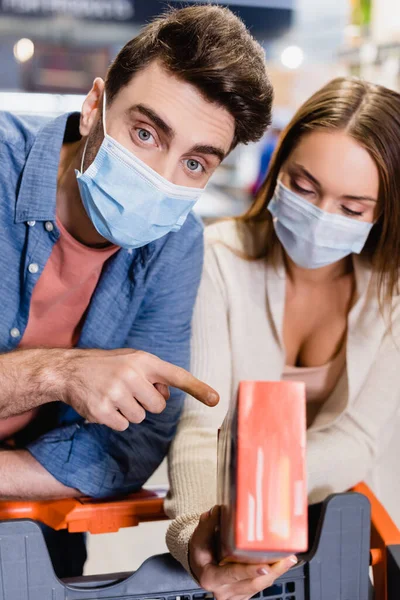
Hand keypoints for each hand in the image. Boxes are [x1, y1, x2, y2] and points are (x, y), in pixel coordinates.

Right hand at [57, 347, 218, 430]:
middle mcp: (131, 374)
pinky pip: (123, 426)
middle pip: (158, 407)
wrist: (70, 370)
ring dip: (130, 412)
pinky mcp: (102, 410)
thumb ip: (153, 375)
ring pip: (140, 418)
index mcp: (144, 360)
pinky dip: (116, 420)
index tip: (214, 399)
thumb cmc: (107, 366)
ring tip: (114, 396)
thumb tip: (165, 396)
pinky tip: (104, 405)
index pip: (176, 375)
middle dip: (146, 404)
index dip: (197, 388)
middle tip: (128, 391)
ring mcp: (115, 392)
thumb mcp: (132, 360)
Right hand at [189, 507, 296, 599]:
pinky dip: (272, 575)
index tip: (265, 567)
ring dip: (276, 572)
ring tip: (289, 558)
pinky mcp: (243, 595)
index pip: (231, 575)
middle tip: (287, 558)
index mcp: (211, 577)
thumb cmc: (202, 553)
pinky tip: (281, 564)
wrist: (200, 567)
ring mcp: (234, 596)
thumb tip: (216, 511)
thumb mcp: (199, 538)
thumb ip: (207, 525)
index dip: (249, 571)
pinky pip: (260, 586)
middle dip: (273, 571)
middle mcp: (223, 590)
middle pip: (252, 583)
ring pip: (259, 586)